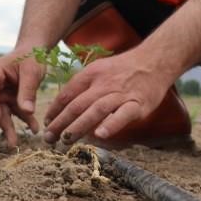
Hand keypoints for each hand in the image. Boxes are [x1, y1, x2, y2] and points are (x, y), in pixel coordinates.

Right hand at [0, 50, 42, 146]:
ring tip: (13, 145)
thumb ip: (28, 90)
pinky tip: (35, 130)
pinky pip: (16, 113)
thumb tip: (27, 111)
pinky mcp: (11, 100)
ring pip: (2, 114)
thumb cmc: (31, 57)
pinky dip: (25, 121)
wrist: (36, 52)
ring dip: (8, 129)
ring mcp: (2, 94)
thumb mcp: (32, 71)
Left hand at [43, 49, 171, 144]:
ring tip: (66, 139)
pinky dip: (112, 124)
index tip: (46, 123)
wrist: (154, 60)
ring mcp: (121, 94)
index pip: (68, 93)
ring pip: (97, 110)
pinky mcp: (138, 104)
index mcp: (92, 74)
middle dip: (61, 123)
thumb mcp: (99, 69)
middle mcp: (104, 83)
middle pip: (78, 104)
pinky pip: (124, 115)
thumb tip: (64, 106)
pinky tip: (101, 135)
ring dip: (79, 126)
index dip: (55, 109)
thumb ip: (83, 86)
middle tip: (49, 138)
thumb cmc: (123, 69)